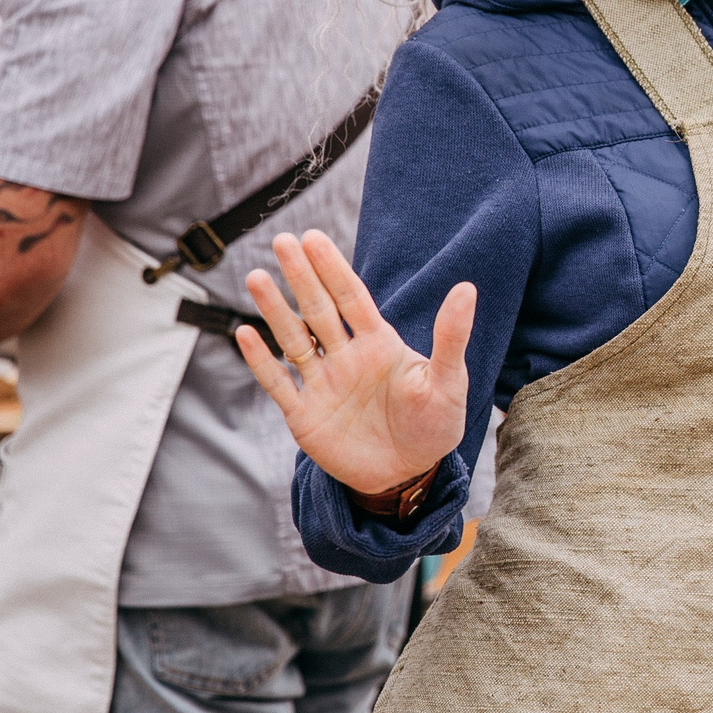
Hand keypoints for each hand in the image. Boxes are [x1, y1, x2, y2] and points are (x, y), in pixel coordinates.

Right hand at [235, 230, 474, 495]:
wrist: (412, 474)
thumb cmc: (435, 424)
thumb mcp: (448, 379)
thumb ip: (451, 336)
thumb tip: (468, 288)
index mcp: (379, 343)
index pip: (351, 296)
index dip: (332, 267)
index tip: (312, 237)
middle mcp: (346, 357)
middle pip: (318, 309)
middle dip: (300, 276)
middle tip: (281, 240)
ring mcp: (323, 385)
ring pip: (293, 339)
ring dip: (274, 310)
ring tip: (255, 277)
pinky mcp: (305, 417)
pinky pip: (279, 384)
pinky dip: (261, 361)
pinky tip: (244, 334)